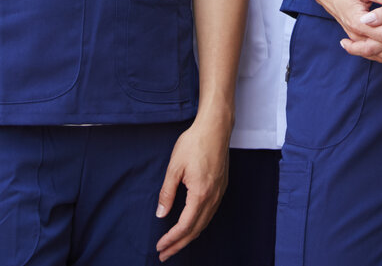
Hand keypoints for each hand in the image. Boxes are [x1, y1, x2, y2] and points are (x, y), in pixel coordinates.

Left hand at [154, 116, 229, 260]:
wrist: (215, 128)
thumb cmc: (194, 143)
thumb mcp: (174, 167)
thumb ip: (167, 193)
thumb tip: (161, 214)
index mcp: (200, 194)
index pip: (185, 226)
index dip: (171, 239)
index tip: (160, 246)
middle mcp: (213, 197)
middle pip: (196, 229)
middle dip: (180, 244)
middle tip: (165, 254)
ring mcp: (220, 193)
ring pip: (205, 223)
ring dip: (189, 236)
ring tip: (176, 244)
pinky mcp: (222, 187)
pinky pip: (210, 213)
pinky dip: (199, 225)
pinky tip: (190, 225)